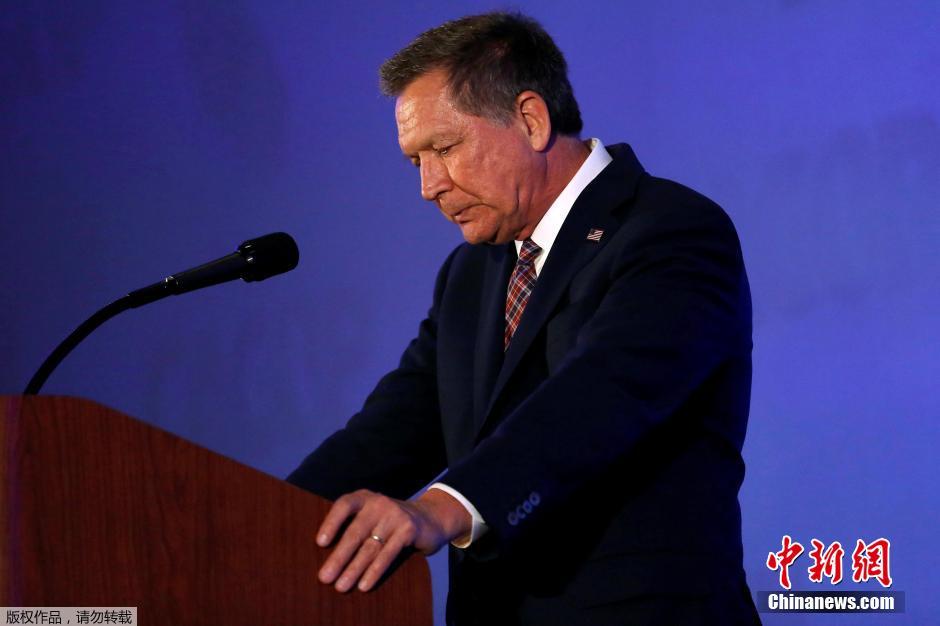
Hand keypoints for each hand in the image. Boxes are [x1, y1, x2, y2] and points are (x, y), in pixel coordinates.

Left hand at [316, 488, 471, 591]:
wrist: (430, 518)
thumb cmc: (389, 523)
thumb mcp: (372, 517)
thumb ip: (353, 527)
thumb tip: (327, 558)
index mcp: (365, 498)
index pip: (344, 505)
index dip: (331, 522)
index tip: (320, 543)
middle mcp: (379, 503)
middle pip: (355, 532)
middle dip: (339, 557)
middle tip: (325, 577)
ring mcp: (395, 515)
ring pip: (370, 546)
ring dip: (354, 569)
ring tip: (341, 586)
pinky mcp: (408, 529)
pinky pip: (388, 554)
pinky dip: (374, 571)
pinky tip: (364, 585)